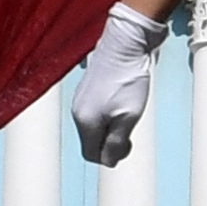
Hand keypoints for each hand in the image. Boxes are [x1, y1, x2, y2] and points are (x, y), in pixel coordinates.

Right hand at [70, 2, 163, 165]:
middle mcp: (77, 112)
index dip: (110, 156)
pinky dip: (108, 114)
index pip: (92, 154)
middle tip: (129, 130)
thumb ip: (116, 142)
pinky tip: (122, 101)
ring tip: (128, 112)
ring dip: (110, 127)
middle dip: (110, 142)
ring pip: (94, 126)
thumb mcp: (128, 117)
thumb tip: (109, 161)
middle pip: (92, 141)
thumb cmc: (127, 80)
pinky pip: (95, 111)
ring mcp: (80, 99)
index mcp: (85, 122)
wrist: (125, 44)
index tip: (127, 145)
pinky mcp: (87, 89)